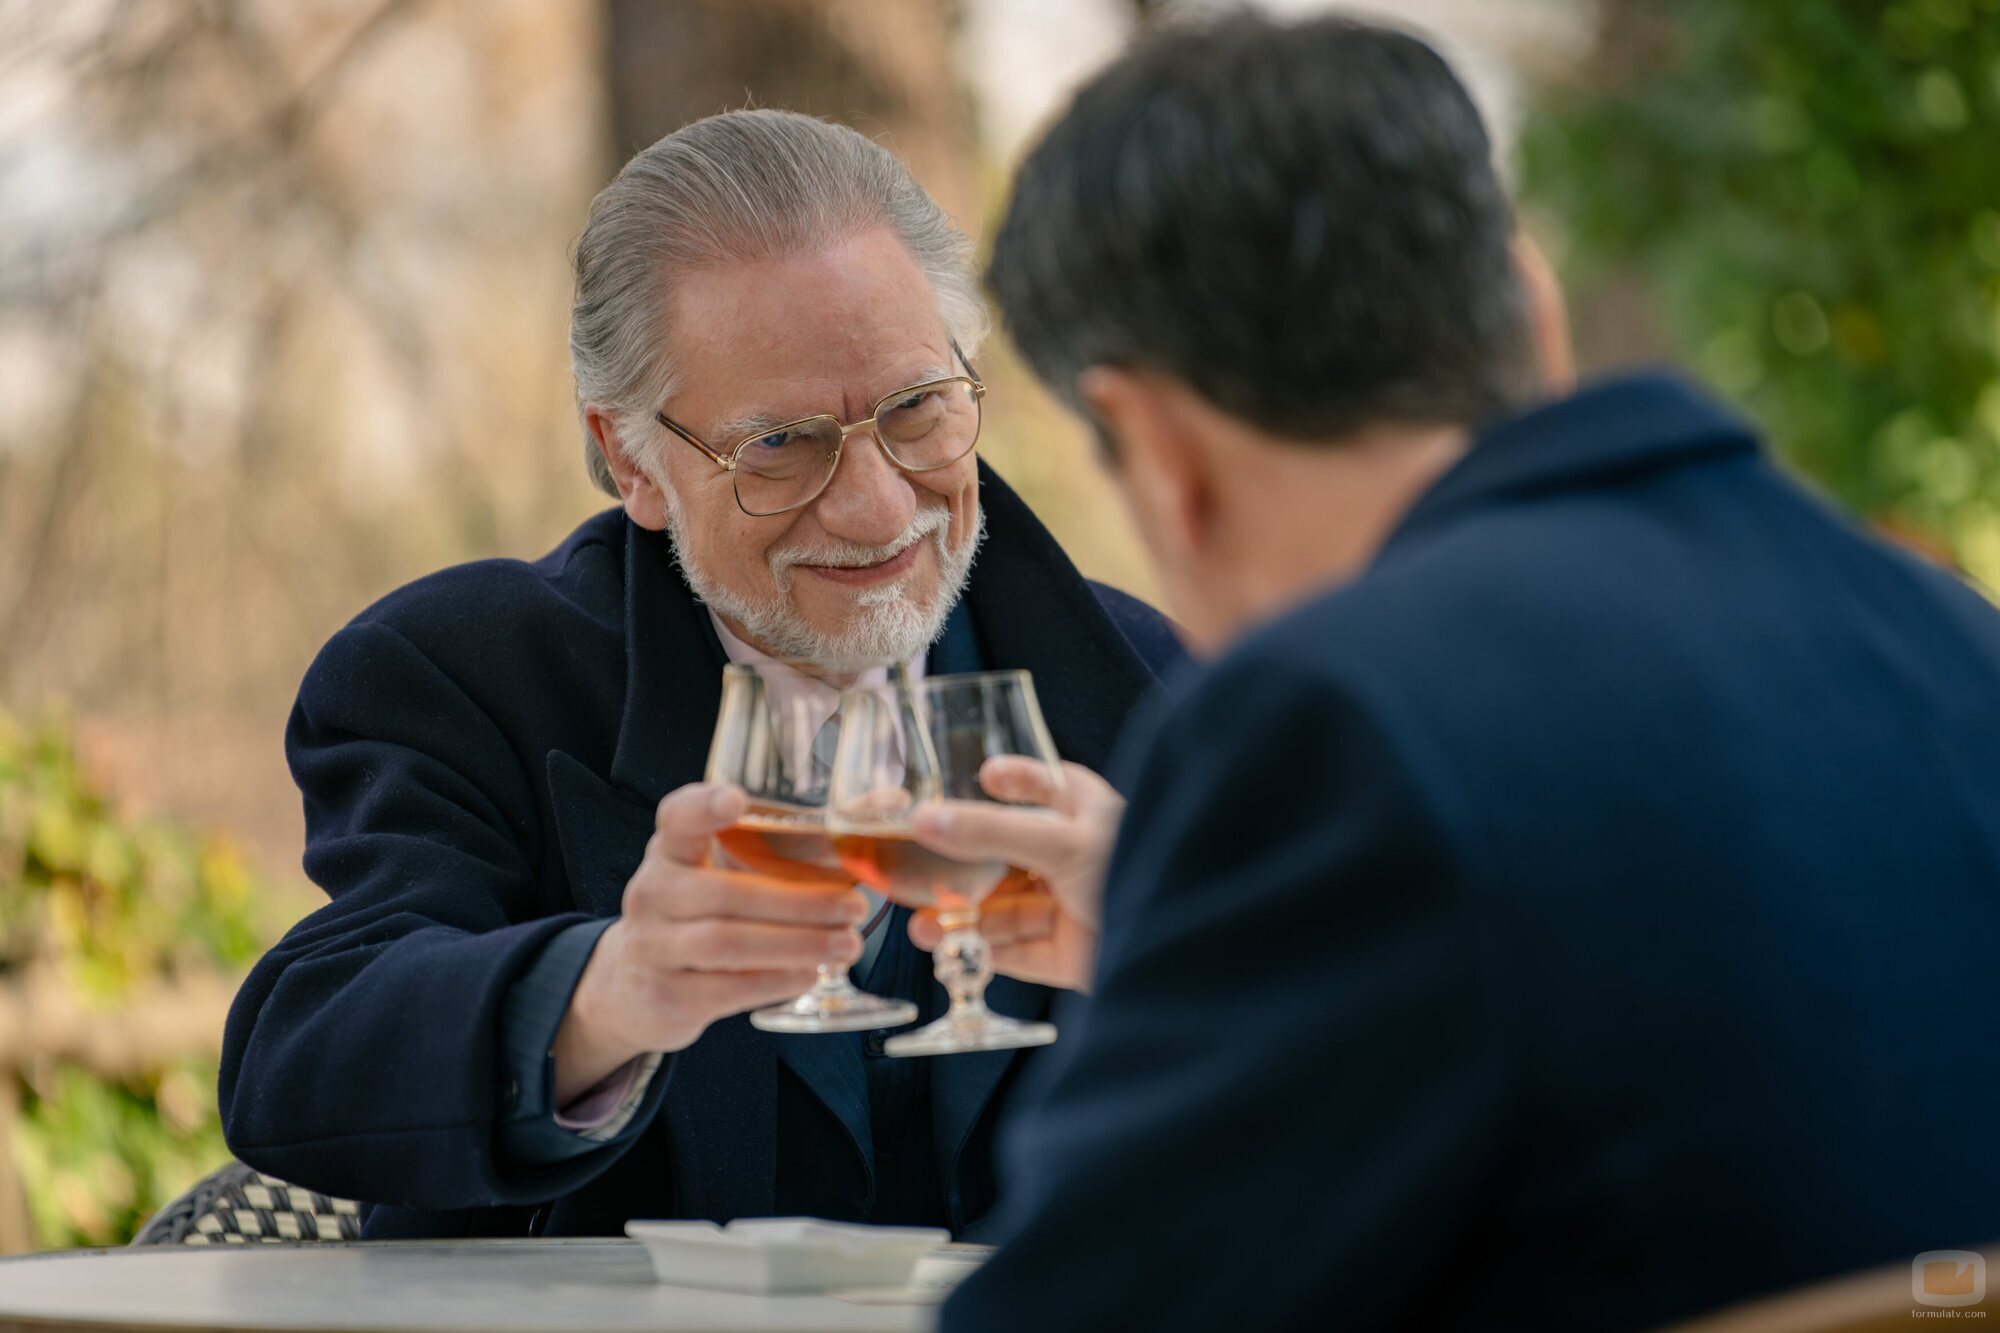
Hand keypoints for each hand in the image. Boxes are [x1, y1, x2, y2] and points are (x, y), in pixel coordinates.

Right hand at [552, 783, 867, 1102]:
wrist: (636, 983)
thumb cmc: (706, 910)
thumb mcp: (732, 869)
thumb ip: (801, 840)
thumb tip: (892, 801)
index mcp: (671, 849)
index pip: (676, 818)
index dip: (703, 807)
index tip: (737, 799)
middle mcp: (653, 892)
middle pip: (725, 894)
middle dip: (797, 902)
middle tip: (854, 906)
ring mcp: (653, 947)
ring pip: (727, 943)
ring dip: (795, 944)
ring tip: (847, 945)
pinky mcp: (666, 996)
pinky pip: (725, 988)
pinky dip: (775, 981)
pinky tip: (812, 973)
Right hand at [907, 758, 1122, 992]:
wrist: (1188, 949)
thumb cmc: (1138, 870)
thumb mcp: (1060, 840)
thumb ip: (991, 831)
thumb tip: (927, 819)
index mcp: (1088, 815)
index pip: (1050, 786)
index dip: (1017, 780)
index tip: (984, 776)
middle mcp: (1079, 859)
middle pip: (1011, 859)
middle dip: (963, 870)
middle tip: (919, 874)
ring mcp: (1074, 909)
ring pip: (1009, 910)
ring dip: (964, 918)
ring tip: (921, 927)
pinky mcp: (1072, 955)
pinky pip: (1020, 952)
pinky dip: (984, 952)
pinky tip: (950, 951)